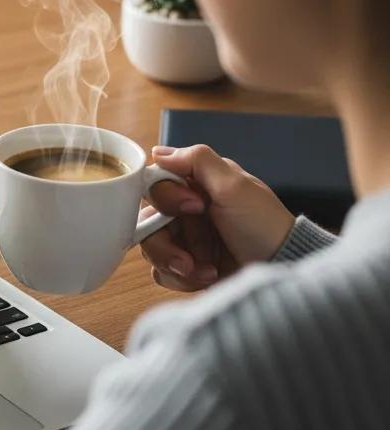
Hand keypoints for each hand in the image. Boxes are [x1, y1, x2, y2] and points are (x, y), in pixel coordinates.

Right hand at [139, 144, 295, 291]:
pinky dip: (181, 277)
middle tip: (189, 250)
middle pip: (147, 218)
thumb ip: (197, 160)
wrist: (282, 269)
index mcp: (197, 185)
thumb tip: (159, 152)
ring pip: (151, 246)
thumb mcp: (235, 185)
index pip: (156, 182)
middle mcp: (187, 210)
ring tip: (200, 269)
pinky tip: (207, 276)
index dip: (166, 196)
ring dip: (173, 260)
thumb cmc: (265, 226)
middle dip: (165, 238)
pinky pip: (161, 270)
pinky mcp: (187, 266)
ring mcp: (187, 239)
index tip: (193, 207)